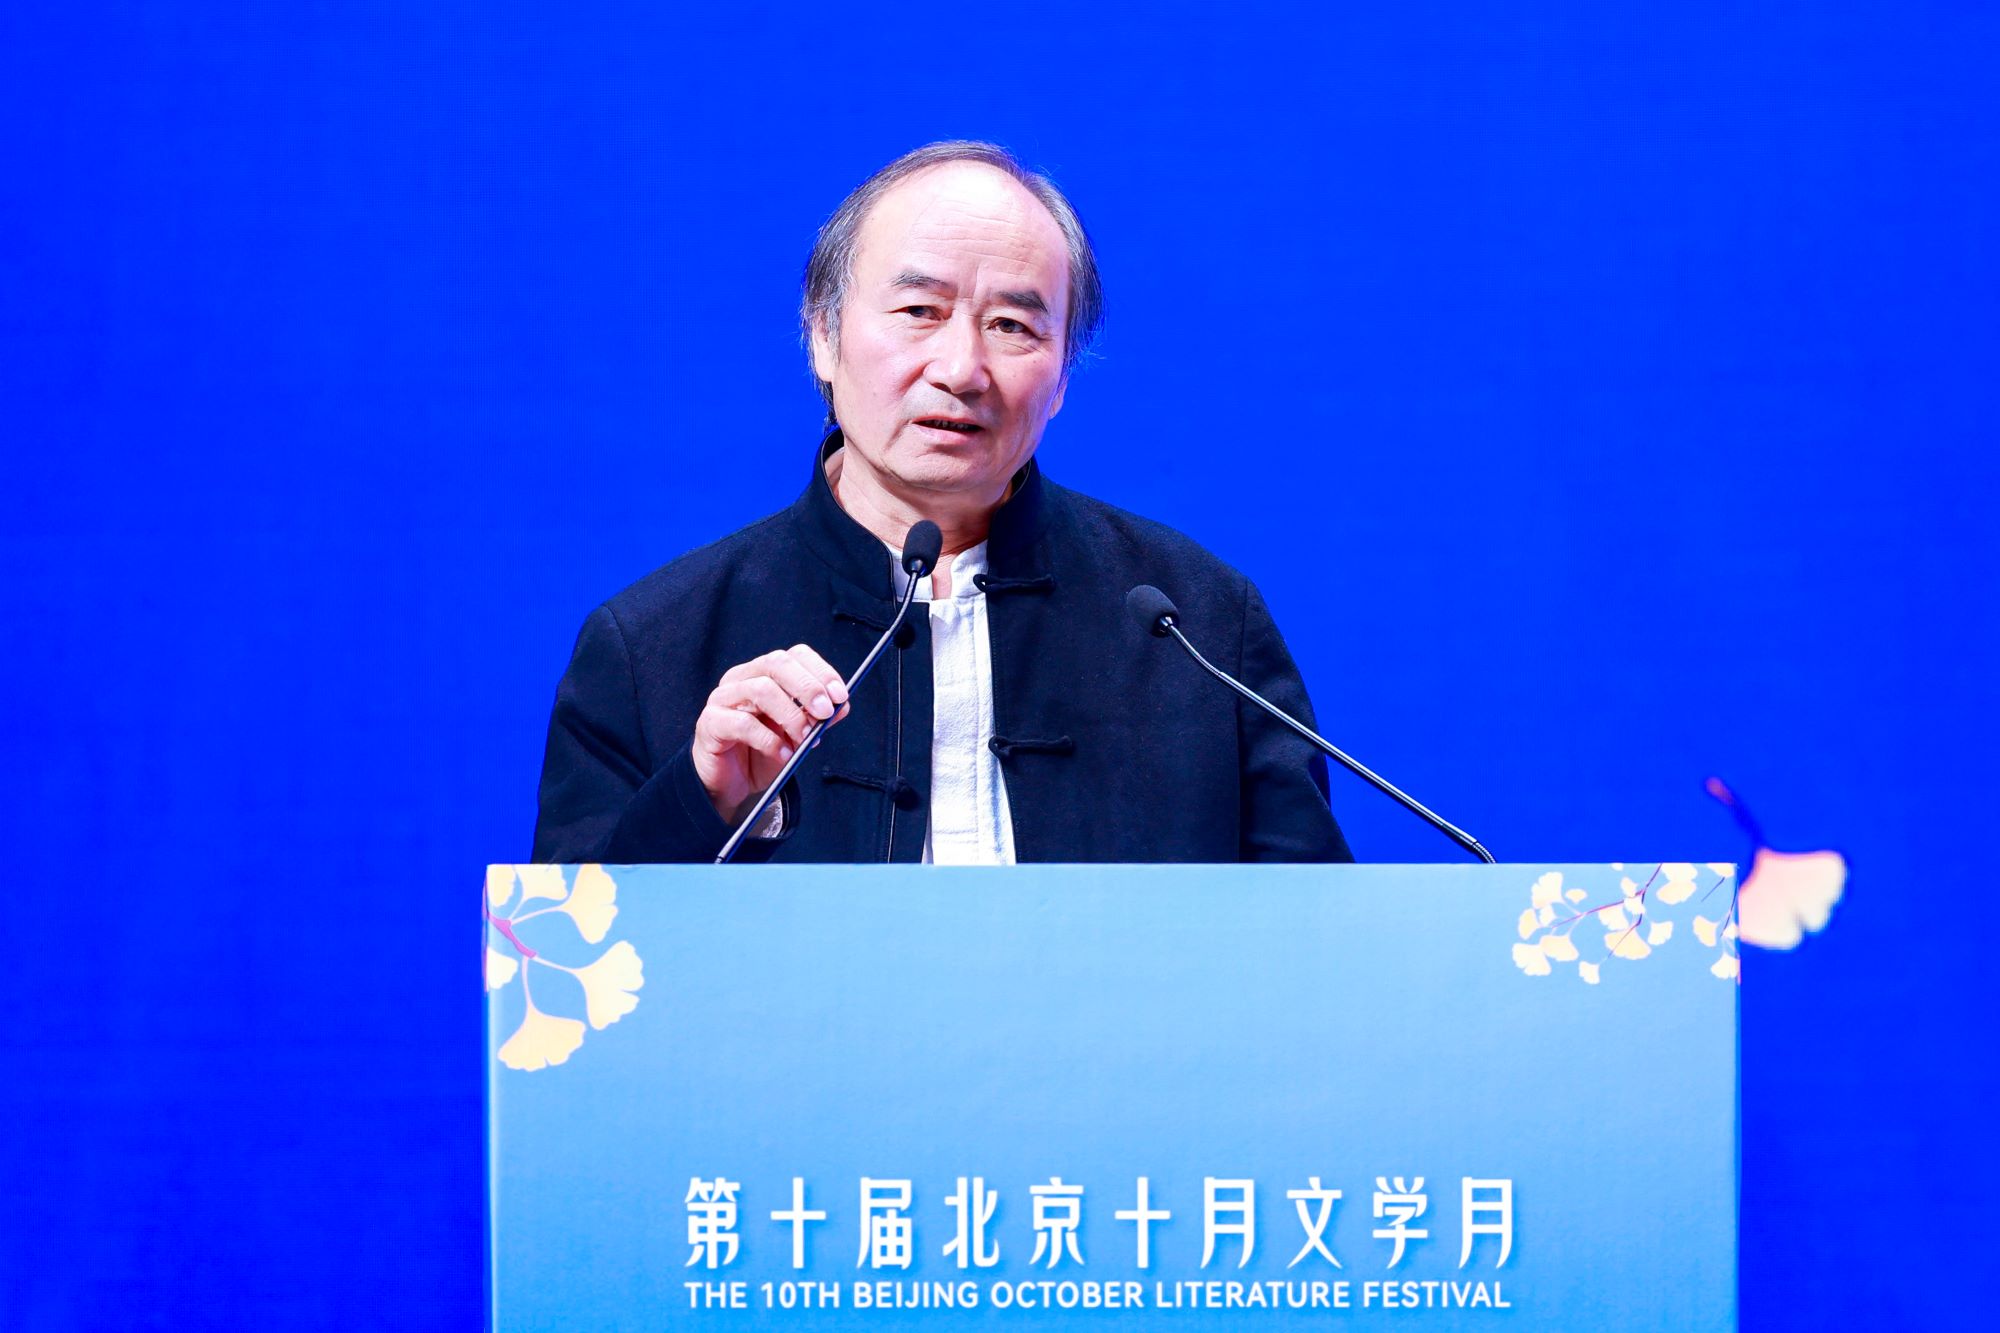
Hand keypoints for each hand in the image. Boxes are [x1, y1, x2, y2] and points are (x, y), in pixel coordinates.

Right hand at [693, 645, 849, 823]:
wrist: (730, 783)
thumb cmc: (762, 752)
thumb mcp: (797, 735)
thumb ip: (816, 718)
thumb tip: (842, 706)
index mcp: (763, 673)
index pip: (793, 656)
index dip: (820, 671)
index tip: (840, 695)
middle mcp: (741, 678)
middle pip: (776, 664)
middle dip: (807, 687)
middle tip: (826, 713)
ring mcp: (722, 698)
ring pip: (760, 689)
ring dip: (791, 715)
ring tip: (805, 739)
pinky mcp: (710, 723)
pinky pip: (742, 723)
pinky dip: (770, 741)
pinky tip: (784, 755)